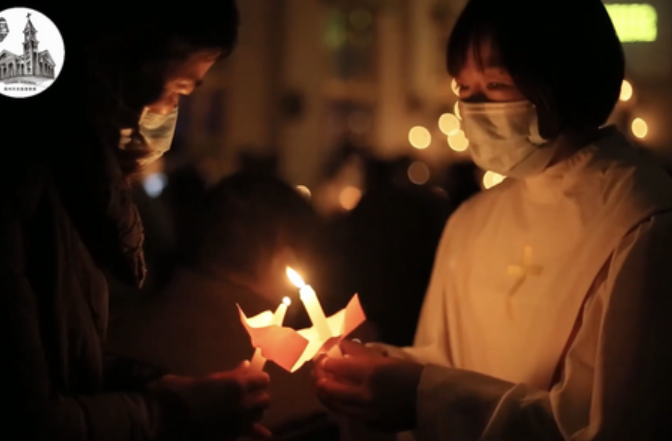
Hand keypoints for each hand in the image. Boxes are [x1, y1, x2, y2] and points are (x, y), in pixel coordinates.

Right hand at [150, 361, 270, 438]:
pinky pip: (250, 433)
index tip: (249, 379)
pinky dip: (257, 432)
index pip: (263, 380)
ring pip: (259, 416)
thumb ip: (228, 374)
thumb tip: (245, 366)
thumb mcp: (205, 378)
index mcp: (236, 385)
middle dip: (257, 396)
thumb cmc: (180, 393)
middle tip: (245, 394)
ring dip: (254, 411)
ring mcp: (238, 423)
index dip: (257, 379)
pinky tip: (266, 435)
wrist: (163, 421)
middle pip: (264, 400)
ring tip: (244, 409)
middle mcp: (243, 405)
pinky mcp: (231, 436)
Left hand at [313, 344, 423, 432]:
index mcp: (371, 373)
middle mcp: (366, 395)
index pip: (338, 367)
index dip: (326, 362)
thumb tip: (342, 349)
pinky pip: (350, 414)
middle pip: (331, 389)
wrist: (429, 399)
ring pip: (336, 405)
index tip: (322, 359)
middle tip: (318, 373)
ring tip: (322, 387)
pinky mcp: (371, 424)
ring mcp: (367, 413)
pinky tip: (341, 400)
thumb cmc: (410, 373)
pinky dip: (342, 406)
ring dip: (326, 395)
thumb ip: (362, 356)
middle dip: (320, 379)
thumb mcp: (386, 358)